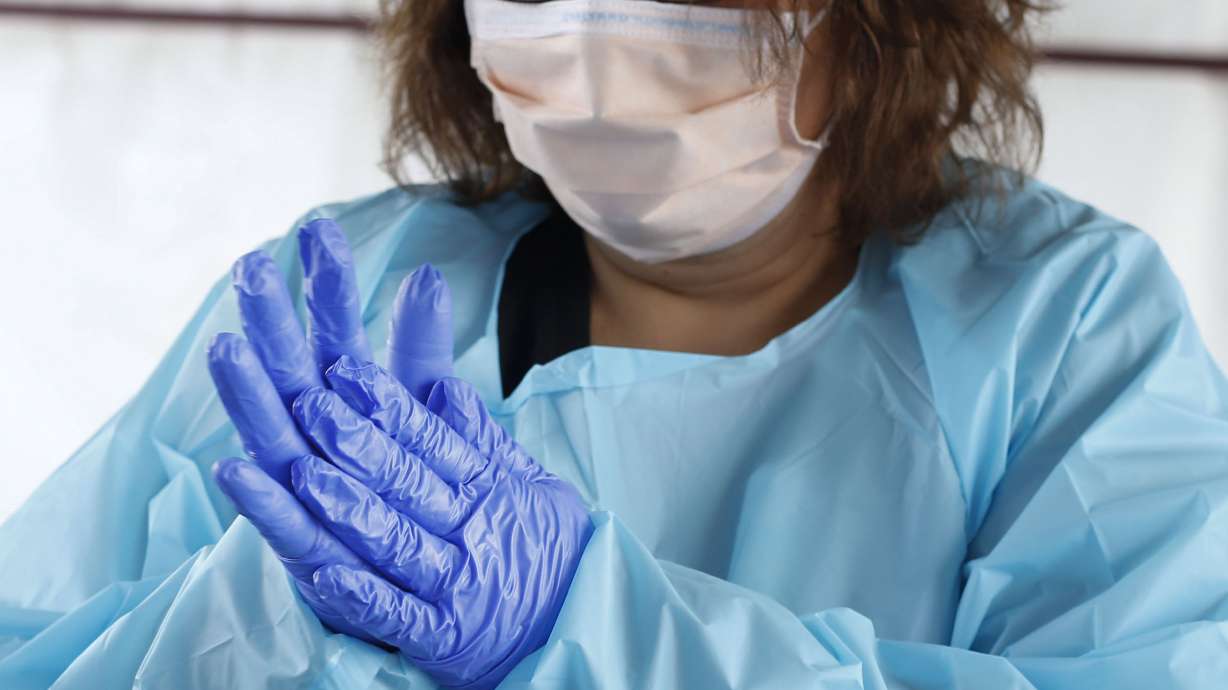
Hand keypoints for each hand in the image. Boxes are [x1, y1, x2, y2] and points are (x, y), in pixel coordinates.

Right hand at [206, 217, 452, 640]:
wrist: (423, 570)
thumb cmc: (410, 478)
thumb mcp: (423, 404)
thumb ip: (418, 345)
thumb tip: (427, 272)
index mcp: (346, 395)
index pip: (335, 330)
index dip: (328, 284)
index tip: (317, 227)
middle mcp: (314, 434)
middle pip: (290, 371)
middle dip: (271, 322)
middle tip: (251, 266)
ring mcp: (302, 488)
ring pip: (272, 435)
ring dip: (247, 396)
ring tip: (225, 348)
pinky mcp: (305, 549)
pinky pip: (280, 522)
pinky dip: (259, 498)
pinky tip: (230, 467)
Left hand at [289, 357, 592, 688]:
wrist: (582, 625)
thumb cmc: (551, 550)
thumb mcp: (534, 485)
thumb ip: (485, 441)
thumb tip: (447, 386)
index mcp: (489, 490)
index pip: (432, 440)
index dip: (388, 406)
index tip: (345, 373)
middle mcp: (469, 532)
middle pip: (406, 481)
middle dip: (355, 442)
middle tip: (310, 405)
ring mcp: (455, 586)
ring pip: (395, 540)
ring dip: (349, 507)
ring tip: (303, 474)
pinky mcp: (443, 637)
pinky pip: (397, 616)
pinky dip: (363, 597)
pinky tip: (326, 574)